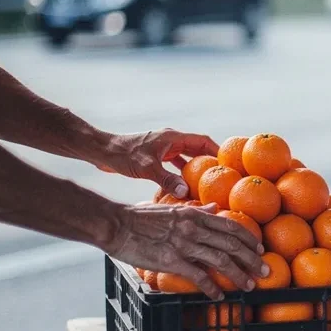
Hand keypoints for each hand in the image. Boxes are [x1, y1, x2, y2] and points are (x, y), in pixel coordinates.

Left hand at [98, 129, 218, 198]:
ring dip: (195, 168)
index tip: (228, 164)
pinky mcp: (155, 156)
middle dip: (209, 161)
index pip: (202, 141)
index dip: (216, 151)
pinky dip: (181, 173)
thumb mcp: (147, 168)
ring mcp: (163, 148)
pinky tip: (183, 186)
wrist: (102, 151)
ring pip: (185, 157)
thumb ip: (168, 180)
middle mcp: (170, 141)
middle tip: (220, 176)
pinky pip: (174, 163)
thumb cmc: (123, 155)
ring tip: (205, 183)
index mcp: (173, 137)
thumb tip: (186, 193)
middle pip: (196, 148)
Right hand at [105, 203, 267, 298]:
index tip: (259, 250)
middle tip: (265, 271)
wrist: (116, 225)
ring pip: (221, 260)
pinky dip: (212, 288)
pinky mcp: (172, 261)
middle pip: (232, 244)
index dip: (248, 239)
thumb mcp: (171, 208)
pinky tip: (219, 296)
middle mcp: (193, 228)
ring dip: (239, 275)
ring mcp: (184, 244)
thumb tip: (213, 208)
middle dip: (252, 259)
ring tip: (249, 285)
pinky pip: (199, 276)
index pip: (230, 226)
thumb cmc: (140, 218)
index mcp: (194, 215)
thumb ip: (195, 210)